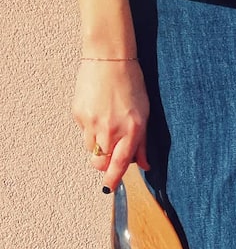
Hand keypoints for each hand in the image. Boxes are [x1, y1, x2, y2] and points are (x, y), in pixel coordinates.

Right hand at [73, 58, 149, 189]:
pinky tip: (97, 110)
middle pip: (101, 162)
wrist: (109, 58)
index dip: (113, 179)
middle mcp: (110, 130)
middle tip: (110, 151)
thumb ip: (142, 143)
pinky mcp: (78, 114)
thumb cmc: (131, 85)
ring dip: (97, 144)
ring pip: (90, 149)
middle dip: (104, 163)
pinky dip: (90, 127)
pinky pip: (83, 131)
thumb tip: (144, 165)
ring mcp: (92, 122)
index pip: (120, 164)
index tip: (109, 189)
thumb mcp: (144, 115)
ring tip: (106, 123)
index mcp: (130, 131)